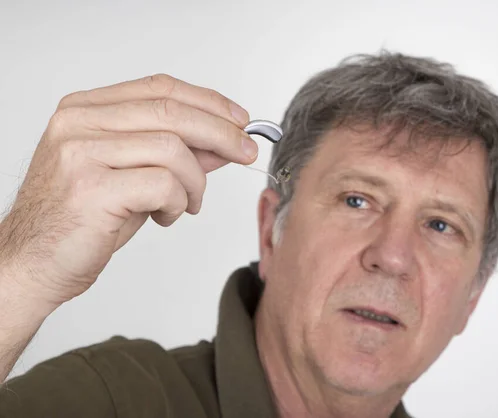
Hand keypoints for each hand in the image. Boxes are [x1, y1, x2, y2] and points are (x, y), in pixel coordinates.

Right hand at [0, 74, 257, 309]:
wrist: (32, 264)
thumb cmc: (82, 221)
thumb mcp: (134, 176)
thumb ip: (174, 154)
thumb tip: (222, 142)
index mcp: (85, 110)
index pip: (160, 89)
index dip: (208, 102)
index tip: (239, 120)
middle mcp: (78, 123)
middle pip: (171, 112)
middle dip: (221, 133)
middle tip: (246, 151)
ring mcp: (80, 153)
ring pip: (173, 149)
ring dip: (196, 181)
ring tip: (189, 203)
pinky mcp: (91, 188)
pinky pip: (163, 184)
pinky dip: (178, 202)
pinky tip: (167, 216)